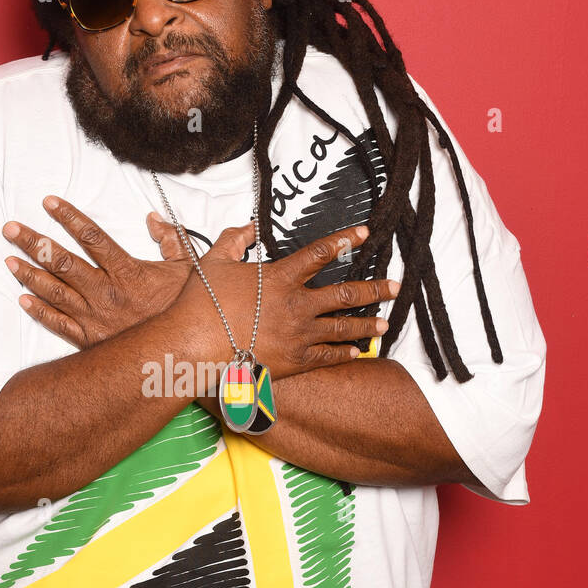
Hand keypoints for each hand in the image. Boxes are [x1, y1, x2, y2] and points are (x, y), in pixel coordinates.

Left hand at [2, 196, 255, 348]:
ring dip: (29, 274)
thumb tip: (154, 219)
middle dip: (34, 243)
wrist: (184, 355)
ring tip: (8, 259)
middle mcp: (106, 292)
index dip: (69, 217)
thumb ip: (171, 240)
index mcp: (127, 271)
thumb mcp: (189, 270)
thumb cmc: (186, 312)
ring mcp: (95, 317)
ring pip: (55, 291)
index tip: (48, 203)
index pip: (91, 237)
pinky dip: (39, 312)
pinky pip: (59, 324)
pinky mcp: (90, 340)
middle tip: (10, 228)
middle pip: (62, 261)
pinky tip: (22, 299)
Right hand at [167, 224, 400, 380]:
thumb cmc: (199, 304)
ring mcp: (298, 334)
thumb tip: (246, 226)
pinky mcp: (293, 361)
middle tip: (395, 286)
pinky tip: (358, 352)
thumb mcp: (213, 261)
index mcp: (280, 277)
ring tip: (385, 323)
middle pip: (345, 293)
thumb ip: (232, 239)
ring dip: (367, 324)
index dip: (345, 240)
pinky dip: (345, 354)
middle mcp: (296, 304)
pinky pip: (327, 356)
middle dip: (374, 288)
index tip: (364, 233)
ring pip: (342, 327)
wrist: (192, 346)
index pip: (321, 252)